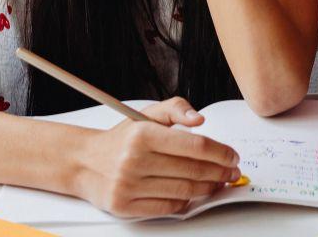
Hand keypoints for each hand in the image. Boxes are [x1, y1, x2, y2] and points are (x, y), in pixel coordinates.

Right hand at [72, 97, 241, 217]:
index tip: (232, 156)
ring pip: (184, 191)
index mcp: (142, 134)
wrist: (85, 162)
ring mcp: (128, 185)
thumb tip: (199, 119)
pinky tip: (193, 193)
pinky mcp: (125, 206)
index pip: (194, 145)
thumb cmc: (122, 139)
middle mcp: (134, 160)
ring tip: (217, 182)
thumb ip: (176, 109)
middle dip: (220, 172)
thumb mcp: (146, 115)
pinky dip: (185, 202)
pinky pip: (167, 208)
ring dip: (208, 188)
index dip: (220, 152)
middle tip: (231, 171)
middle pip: (192, 170)